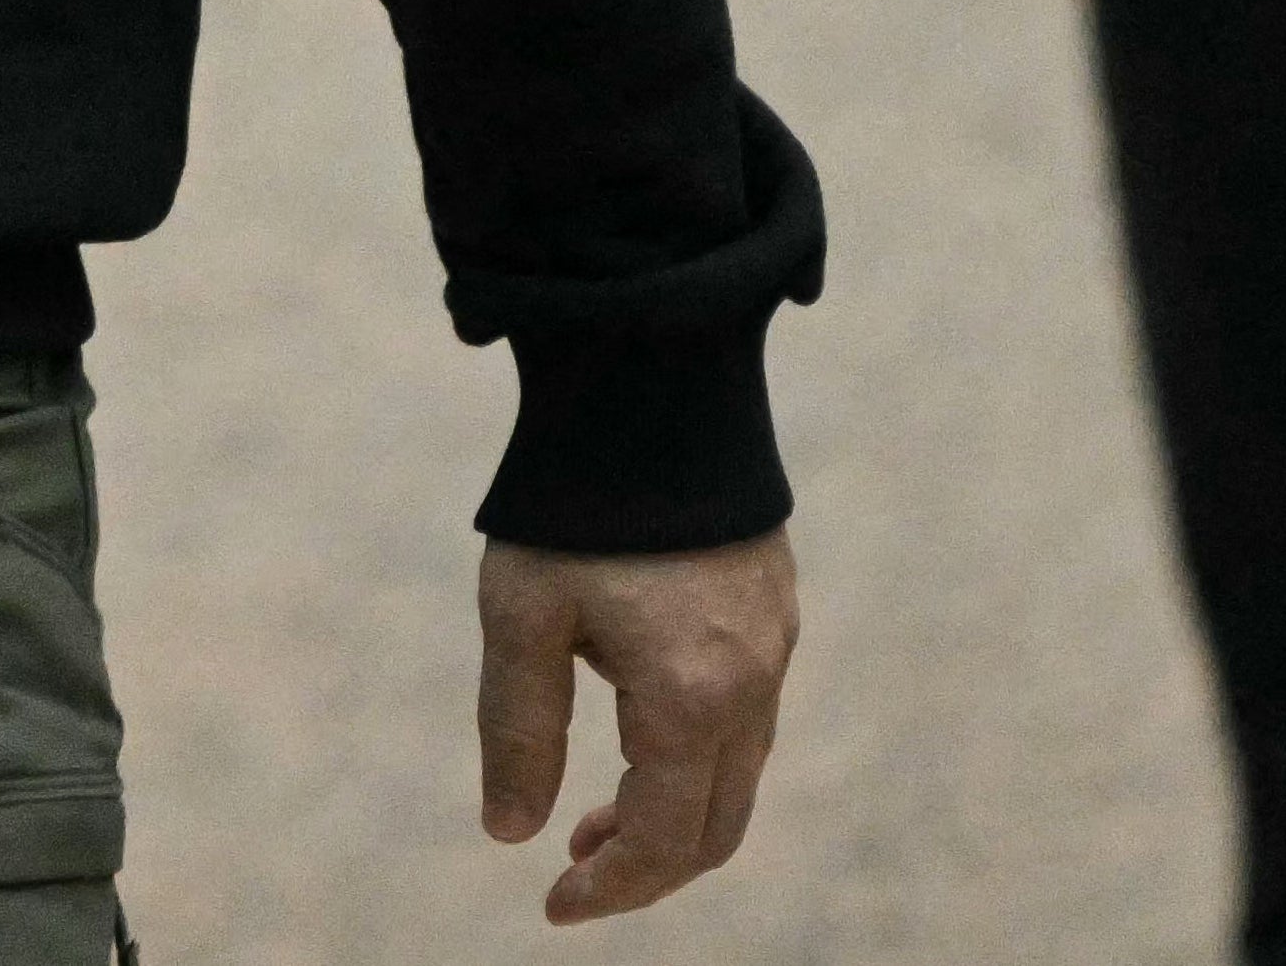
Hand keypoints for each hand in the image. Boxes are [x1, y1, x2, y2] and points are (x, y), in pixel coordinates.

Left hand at [476, 529, 794, 922]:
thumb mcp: (522, 616)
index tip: (555, 906)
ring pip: (738, 774)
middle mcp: (752, 683)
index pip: (665, 840)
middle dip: (646, 865)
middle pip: (717, 826)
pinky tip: (636, 731)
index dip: (612, 888)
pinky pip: (749, 719)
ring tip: (592, 810)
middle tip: (573, 867)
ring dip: (671, 810)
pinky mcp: (773, 607)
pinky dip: (697, 756)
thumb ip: (518, 730)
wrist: (654, 379)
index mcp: (691, 698)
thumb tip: (510, 831)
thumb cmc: (575, 500)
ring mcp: (774, 644)